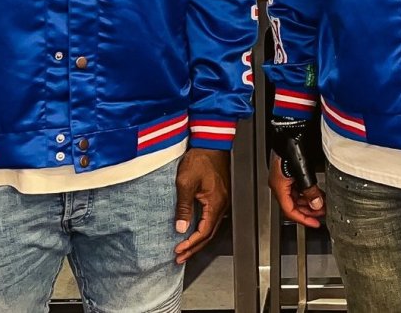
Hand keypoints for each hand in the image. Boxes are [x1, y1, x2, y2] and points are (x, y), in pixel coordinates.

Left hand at [173, 148, 230, 263]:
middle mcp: (221, 204)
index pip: (204, 232)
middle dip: (194, 248)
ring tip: (185, 249)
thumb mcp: (186, 183)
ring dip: (198, 240)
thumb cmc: (200, 159)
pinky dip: (201, 228)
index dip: (190, 244)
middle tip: (180, 257)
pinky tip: (193, 230)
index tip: (178, 250)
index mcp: (215, 203)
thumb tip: (181, 227)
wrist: (210, 144)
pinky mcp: (219, 195)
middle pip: (209, 234)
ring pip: (211, 227)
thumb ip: (184, 207)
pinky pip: (211, 218)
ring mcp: (221, 200)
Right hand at [269, 152, 324, 228]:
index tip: (315, 224)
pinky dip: (308, 192)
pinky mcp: (290, 172)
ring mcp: (284, 178)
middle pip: (293, 205)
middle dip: (308, 211)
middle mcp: (280, 184)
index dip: (303, 219)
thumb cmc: (290, 148)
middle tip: (321, 214)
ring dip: (309, 202)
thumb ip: (310, 190)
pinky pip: (299, 188)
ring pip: (297, 197)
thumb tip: (317, 204)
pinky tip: (317, 192)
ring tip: (322, 204)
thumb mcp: (303, 172)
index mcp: (279, 187)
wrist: (289, 131)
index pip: (290, 211)